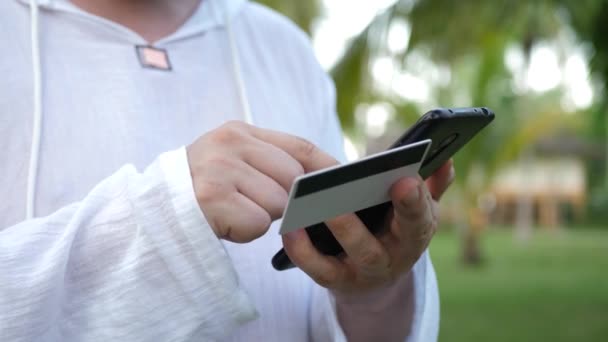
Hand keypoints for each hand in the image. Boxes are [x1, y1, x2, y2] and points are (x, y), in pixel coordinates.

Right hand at [186, 121, 337, 242]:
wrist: (150, 211)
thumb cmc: (198, 190)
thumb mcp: (231, 162)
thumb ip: (269, 163)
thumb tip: (320, 182)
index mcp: (239, 132)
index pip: (299, 146)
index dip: (326, 165)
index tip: (344, 181)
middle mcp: (230, 143)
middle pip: (293, 178)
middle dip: (285, 201)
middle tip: (254, 205)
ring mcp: (219, 168)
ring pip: (278, 203)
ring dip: (261, 217)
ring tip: (232, 211)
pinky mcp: (212, 197)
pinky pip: (257, 223)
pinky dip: (245, 232)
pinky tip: (223, 222)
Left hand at [281, 160, 454, 294]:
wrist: (376, 276)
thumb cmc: (394, 229)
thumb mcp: (417, 211)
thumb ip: (431, 185)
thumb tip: (445, 159)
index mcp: (416, 233)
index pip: (420, 218)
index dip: (416, 199)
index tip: (406, 177)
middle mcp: (395, 256)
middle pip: (393, 237)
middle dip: (384, 212)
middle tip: (361, 186)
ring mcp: (366, 272)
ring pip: (358, 251)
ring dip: (341, 227)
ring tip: (316, 201)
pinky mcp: (338, 282)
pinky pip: (320, 269)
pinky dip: (303, 251)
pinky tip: (290, 227)